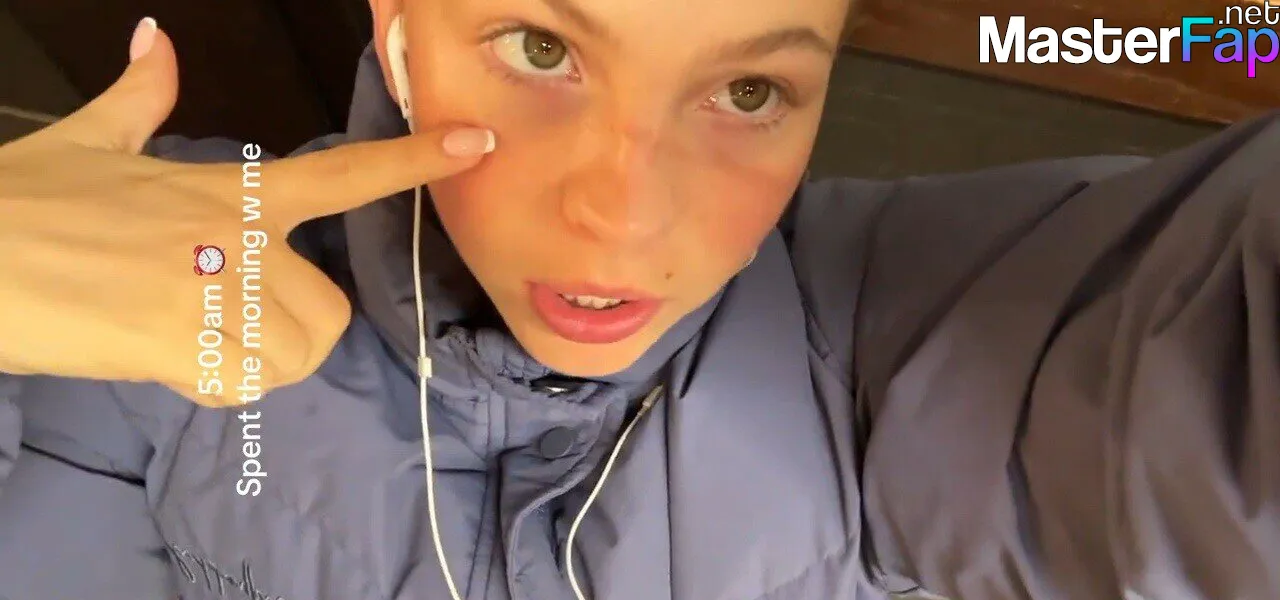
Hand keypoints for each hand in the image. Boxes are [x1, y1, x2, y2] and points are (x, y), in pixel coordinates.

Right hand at [0, 18, 492, 405]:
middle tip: (221, 323)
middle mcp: (243, 238)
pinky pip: (241, 386)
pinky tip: (159, 357)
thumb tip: (158, 41)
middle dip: (287, 332)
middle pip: (327, 314)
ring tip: (184, 338)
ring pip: (294, 356)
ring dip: (250, 362)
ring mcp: (221, 292)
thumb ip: (141, 102)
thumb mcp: (88, 143)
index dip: (415, 160)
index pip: (344, 173)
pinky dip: (207, 384)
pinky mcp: (188, 344)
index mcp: (232, 189)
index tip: (477, 144)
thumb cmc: (21, 203)